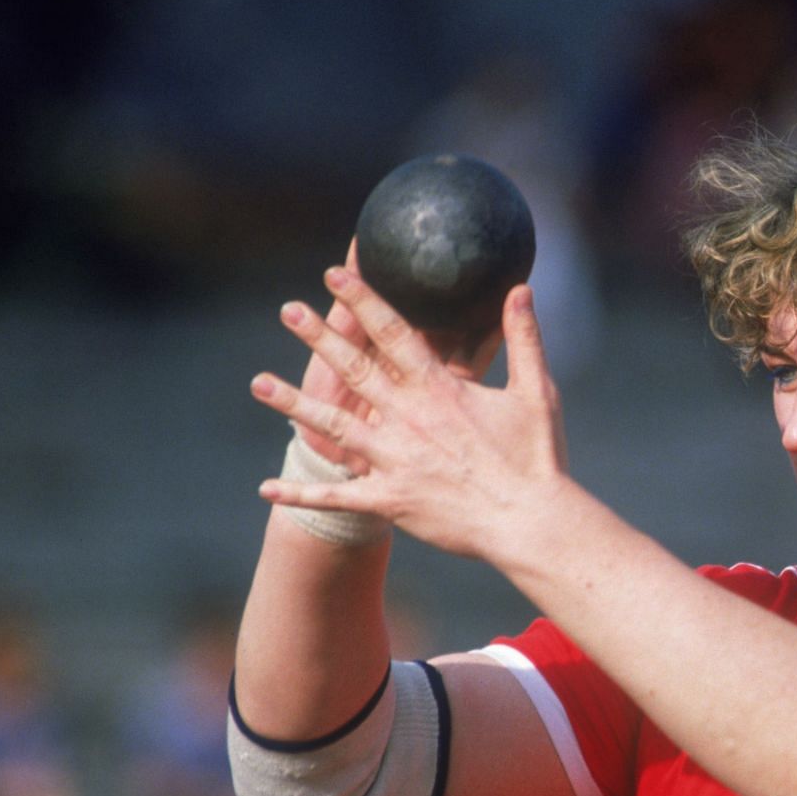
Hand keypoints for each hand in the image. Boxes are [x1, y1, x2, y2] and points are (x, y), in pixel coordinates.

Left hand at [252, 267, 568, 561]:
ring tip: (258, 383)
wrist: (529, 522)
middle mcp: (409, 418)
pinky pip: (338, 497)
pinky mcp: (391, 500)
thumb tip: (522, 289)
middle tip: (289, 310)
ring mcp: (395, 460)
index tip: (336, 273)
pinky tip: (266, 488)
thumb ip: (524, 339)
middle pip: (354, 369)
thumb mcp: (536, 392)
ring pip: (333, 426)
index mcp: (440, 390)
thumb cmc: (538, 458)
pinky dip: (302, 494)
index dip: (363, 300)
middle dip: (319, 336)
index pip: (393, 333)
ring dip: (293, 404)